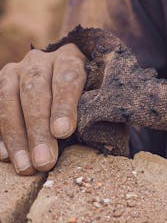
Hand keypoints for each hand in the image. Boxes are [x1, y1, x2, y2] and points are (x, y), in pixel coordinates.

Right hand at [0, 44, 85, 174]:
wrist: (60, 86)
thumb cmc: (85, 97)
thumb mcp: (95, 94)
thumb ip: (96, 108)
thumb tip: (99, 133)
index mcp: (69, 56)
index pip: (67, 77)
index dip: (64, 105)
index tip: (63, 132)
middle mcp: (39, 61)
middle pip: (35, 90)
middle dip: (38, 128)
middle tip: (44, 160)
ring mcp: (15, 72)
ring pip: (9, 99)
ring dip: (16, 137)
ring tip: (25, 166)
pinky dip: (0, 135)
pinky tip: (5, 157)